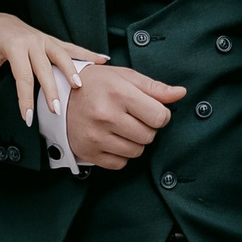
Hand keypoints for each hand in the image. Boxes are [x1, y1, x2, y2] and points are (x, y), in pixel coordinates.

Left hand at [0, 13, 107, 123]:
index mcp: (14, 45)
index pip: (23, 77)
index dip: (25, 99)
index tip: (28, 118)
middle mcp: (32, 41)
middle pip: (45, 68)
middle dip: (52, 90)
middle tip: (57, 110)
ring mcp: (43, 39)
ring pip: (62, 55)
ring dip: (72, 70)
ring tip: (80, 86)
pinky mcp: (50, 40)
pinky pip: (71, 47)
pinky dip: (87, 53)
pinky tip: (103, 59)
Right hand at [64, 65, 184, 169]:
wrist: (60, 96)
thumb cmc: (97, 84)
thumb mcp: (125, 77)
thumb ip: (154, 87)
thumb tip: (181, 93)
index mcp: (118, 93)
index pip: (159, 117)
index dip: (160, 114)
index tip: (149, 110)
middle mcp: (106, 115)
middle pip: (149, 136)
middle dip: (146, 128)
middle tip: (131, 117)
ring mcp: (95, 136)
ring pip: (136, 152)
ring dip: (134, 142)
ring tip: (121, 127)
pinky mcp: (88, 152)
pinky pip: (120, 164)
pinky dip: (120, 154)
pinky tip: (111, 139)